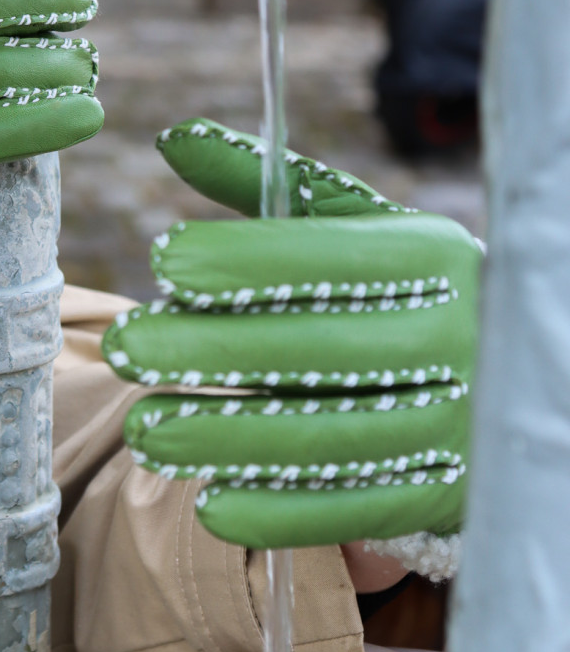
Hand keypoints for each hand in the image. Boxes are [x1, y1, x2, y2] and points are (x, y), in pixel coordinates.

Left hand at [105, 120, 480, 550]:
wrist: (527, 378)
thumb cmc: (412, 286)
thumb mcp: (364, 229)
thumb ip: (271, 186)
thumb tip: (173, 138)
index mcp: (433, 260)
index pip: (328, 257)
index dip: (244, 259)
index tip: (165, 260)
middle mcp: (453, 338)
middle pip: (315, 348)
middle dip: (209, 350)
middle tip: (124, 347)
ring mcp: (457, 424)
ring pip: (325, 436)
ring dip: (226, 438)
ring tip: (145, 433)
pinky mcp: (445, 497)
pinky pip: (353, 510)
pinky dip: (281, 512)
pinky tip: (212, 502)